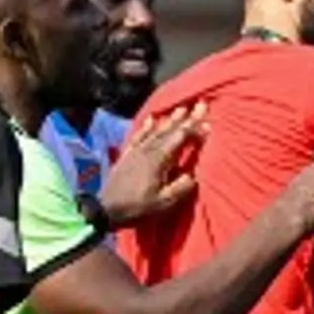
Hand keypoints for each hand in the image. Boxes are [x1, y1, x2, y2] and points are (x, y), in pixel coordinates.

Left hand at [100, 104, 207, 225]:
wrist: (106, 209)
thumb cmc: (137, 208)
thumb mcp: (164, 203)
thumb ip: (181, 188)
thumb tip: (193, 175)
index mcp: (158, 160)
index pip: (179, 139)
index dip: (194, 129)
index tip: (208, 122)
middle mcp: (147, 151)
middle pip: (169, 131)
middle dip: (185, 118)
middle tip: (199, 104)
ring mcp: (136, 151)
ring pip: (156, 131)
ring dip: (170, 120)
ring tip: (181, 109)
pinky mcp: (127, 155)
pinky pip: (139, 136)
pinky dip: (147, 127)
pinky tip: (152, 119)